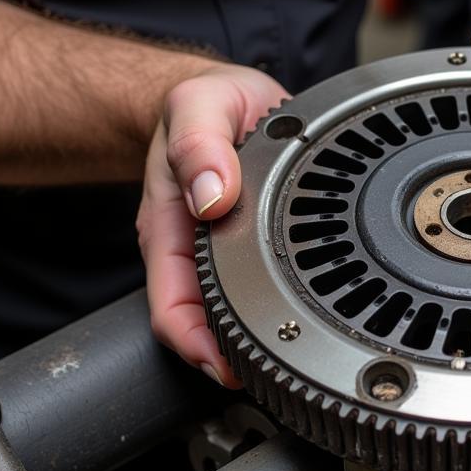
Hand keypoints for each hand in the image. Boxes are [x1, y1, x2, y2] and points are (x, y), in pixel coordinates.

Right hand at [137, 64, 288, 383]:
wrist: (220, 95)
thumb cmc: (206, 103)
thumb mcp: (199, 104)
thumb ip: (200, 142)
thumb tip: (211, 196)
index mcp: (169, 226)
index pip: (171, 306)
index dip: (197, 345)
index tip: (229, 368)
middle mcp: (190, 248)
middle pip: (202, 323)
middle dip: (232, 355)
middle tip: (278, 374)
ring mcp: (216, 252)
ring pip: (229, 312)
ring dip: (254, 337)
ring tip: (294, 355)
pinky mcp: (244, 247)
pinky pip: (253, 290)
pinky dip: (272, 310)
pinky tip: (301, 318)